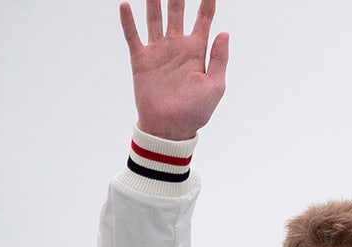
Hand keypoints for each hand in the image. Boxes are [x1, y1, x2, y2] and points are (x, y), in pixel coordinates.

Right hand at [121, 0, 228, 140]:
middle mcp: (177, 46)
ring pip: (154, 18)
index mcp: (198, 50)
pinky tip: (126, 5)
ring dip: (153, 1)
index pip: (204, 19)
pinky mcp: (141, 60)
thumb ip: (219, 59)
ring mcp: (158, 51)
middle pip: (177, 11)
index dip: (207, 3)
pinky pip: (133, 36)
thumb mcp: (215, 86)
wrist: (170, 128)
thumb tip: (224, 33)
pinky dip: (129, 21)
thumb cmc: (196, 111)